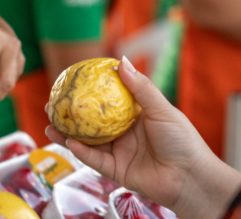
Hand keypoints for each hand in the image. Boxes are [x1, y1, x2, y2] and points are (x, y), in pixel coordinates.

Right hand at [45, 57, 240, 218]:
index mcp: (133, 116)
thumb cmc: (183, 142)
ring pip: (87, 141)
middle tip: (51, 104)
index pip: (105, 101)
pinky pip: (94, 160)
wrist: (191, 178)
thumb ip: (140, 87)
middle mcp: (123, 133)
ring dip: (67, 134)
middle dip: (69, 114)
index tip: (69, 82)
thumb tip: (122, 62)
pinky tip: (69, 142)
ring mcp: (118, 152)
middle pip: (90, 122)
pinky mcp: (116, 171)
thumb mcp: (162, 109)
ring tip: (49, 124)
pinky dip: (81, 152)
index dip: (87, 93)